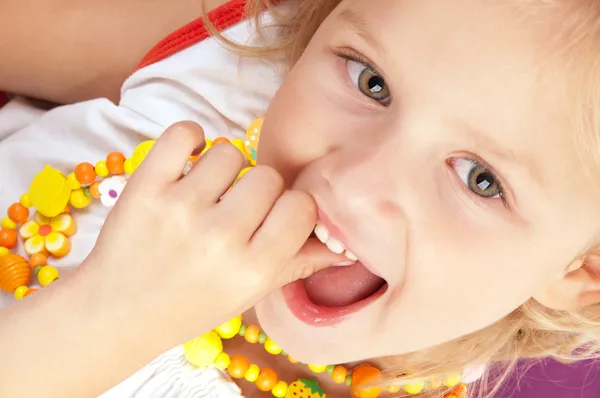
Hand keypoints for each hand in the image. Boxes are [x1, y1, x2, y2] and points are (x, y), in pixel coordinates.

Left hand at [79, 121, 344, 347]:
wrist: (117, 313)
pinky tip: (189, 161)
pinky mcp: (145, 187)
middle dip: (257, 191)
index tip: (273, 217)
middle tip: (234, 211)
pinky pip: (185, 133)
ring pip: (229, 153)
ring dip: (223, 170)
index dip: (291, 208)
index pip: (301, 207)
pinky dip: (191, 139)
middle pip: (268, 177)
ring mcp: (180, 208)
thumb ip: (296, 264)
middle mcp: (220, 238)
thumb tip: (345, 244)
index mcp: (253, 269)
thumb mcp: (249, 294)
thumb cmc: (189, 305)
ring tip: (206, 195)